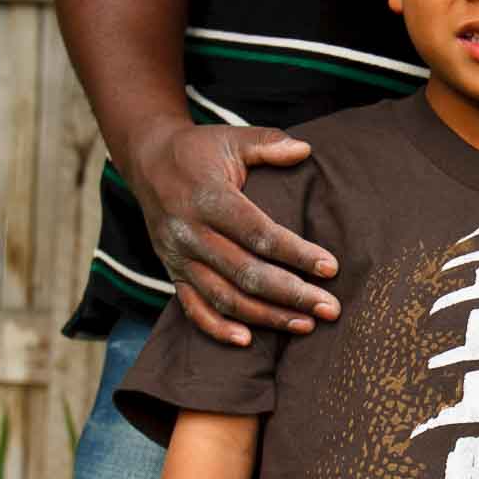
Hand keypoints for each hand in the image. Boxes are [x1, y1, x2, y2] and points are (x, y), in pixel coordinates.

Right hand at [128, 118, 341, 344]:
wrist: (147, 162)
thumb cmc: (200, 150)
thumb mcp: (231, 138)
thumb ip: (268, 144)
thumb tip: (305, 149)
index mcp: (208, 198)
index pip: (258, 233)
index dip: (295, 253)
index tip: (331, 268)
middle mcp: (191, 232)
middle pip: (246, 273)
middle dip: (291, 294)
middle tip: (331, 308)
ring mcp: (179, 257)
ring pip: (224, 297)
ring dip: (266, 316)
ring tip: (306, 325)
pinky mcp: (172, 272)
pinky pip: (192, 308)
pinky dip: (217, 328)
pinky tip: (248, 340)